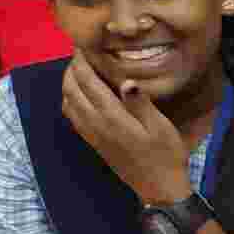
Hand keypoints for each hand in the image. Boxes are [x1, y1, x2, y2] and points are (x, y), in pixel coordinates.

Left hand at [57, 52, 196, 205]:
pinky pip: (71, 116)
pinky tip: (78, 95)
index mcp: (111, 116)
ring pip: (67, 102)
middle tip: (80, 54)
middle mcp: (95, 123)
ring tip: (77, 71)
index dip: (82, 61)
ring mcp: (91, 133)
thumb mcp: (160, 128)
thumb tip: (126, 81)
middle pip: (72, 89)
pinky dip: (69, 99)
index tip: (83, 45)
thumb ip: (141, 104)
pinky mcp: (92, 141)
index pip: (88, 82)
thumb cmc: (165, 155)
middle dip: (72, 69)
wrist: (159, 188)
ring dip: (67, 83)